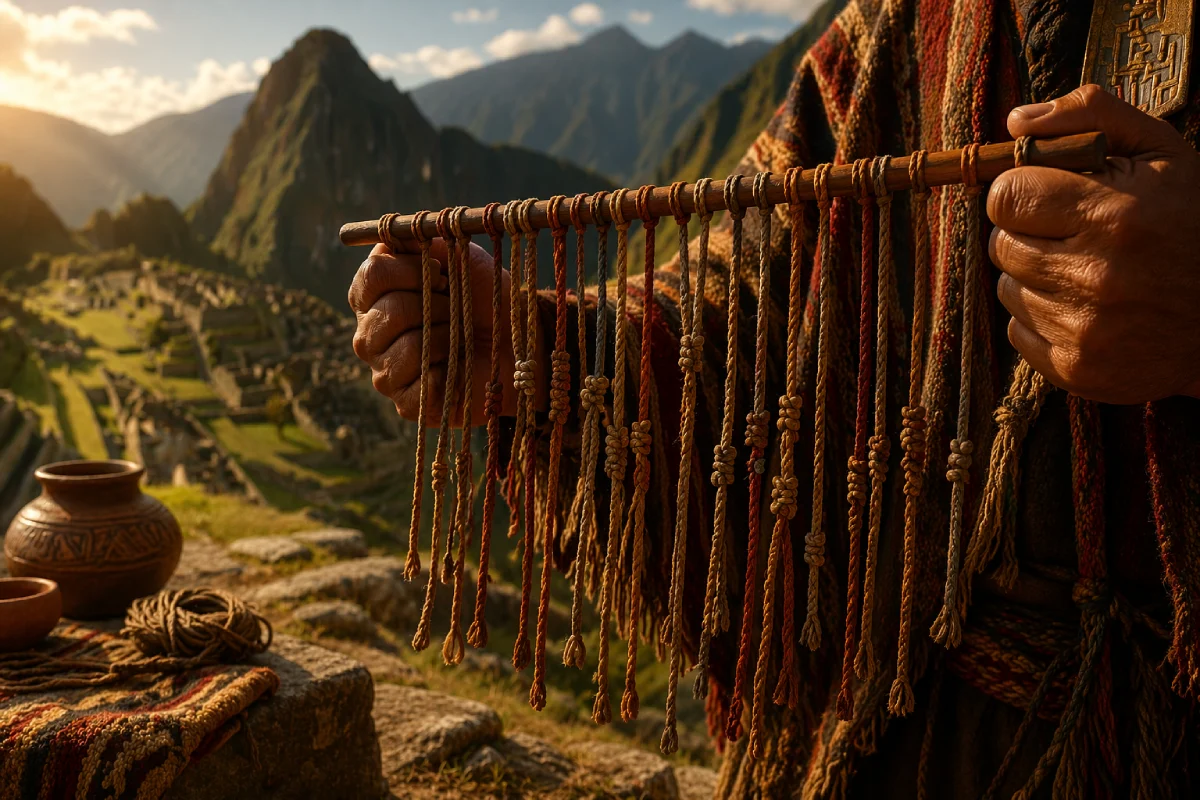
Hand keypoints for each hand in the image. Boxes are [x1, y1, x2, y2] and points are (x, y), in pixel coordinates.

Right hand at [348, 239, 527, 424]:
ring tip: (459, 339)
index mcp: (376, 297)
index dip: (409, 270)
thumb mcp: (458, 256)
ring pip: (405, 348)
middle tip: (455, 309)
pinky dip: (446, 371)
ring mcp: (385, 372)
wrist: (521, 341)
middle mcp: (371, 335)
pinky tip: (456, 368)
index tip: (441, 273)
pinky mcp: (406, 404)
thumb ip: (420, 240)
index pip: (371, 276)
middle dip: (434, 306)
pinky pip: (416, 384)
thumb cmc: (486, 298)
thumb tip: (390, 234)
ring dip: (446, 337)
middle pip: (386, 312)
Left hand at [988, 84, 1199, 402]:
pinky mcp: (1076, 370)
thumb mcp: (1161, 151)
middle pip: (1002, 242)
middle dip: (1030, 231)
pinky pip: (1017, 331)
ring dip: (1036, 275)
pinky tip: (1088, 308)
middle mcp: (1096, 276)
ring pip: (1008, 287)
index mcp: (1116, 215)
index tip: (1049, 192)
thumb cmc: (1193, 220)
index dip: (1023, 189)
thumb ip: (1091, 115)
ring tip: (1089, 271)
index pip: (1006, 196)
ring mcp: (1085, 330)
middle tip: (1076, 232)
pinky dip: (1042, 318)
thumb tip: (1016, 120)